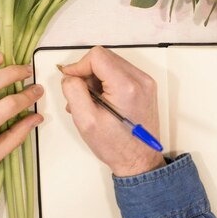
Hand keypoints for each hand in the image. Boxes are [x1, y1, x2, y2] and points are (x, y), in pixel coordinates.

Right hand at [59, 46, 164, 176]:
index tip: (70, 81)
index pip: (97, 56)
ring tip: (90, 101)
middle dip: (87, 72)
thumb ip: (73, 91)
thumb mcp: (85, 121)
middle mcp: (140, 79)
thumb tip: (70, 75)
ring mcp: (145, 82)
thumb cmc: (114, 146)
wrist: (139, 161)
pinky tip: (101, 100)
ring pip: (111, 63)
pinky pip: (119, 72)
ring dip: (96, 77)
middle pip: (104, 57)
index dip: (79, 66)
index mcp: (126, 86)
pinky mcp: (145, 86)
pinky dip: (106, 81)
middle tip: (81, 95)